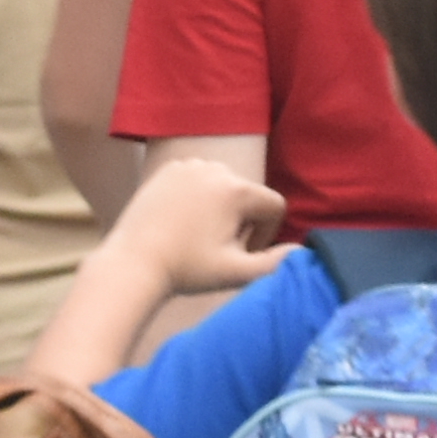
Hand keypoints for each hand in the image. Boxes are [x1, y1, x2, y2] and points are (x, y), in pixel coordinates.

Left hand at [119, 160, 286, 296]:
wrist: (133, 262)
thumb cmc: (187, 270)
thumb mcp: (236, 272)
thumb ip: (275, 263)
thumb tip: (303, 252)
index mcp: (237, 190)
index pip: (274, 206)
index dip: (265, 234)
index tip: (242, 253)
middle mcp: (216, 168)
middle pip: (248, 195)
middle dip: (241, 221)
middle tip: (217, 248)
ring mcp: (189, 165)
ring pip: (224, 186)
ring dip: (221, 208)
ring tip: (199, 235)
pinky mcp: (169, 168)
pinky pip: (199, 179)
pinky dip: (198, 197)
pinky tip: (182, 222)